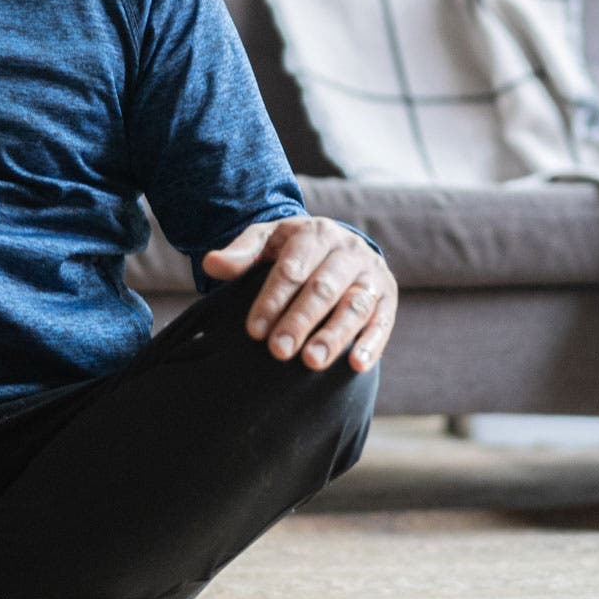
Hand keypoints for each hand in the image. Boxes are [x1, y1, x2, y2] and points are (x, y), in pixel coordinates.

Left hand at [202, 216, 395, 373]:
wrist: (337, 247)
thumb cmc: (292, 250)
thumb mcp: (266, 242)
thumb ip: (241, 254)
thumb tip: (211, 264)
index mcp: (316, 233)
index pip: (292, 268)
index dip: (272, 299)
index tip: (253, 331)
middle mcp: (348, 251)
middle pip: (323, 288)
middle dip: (300, 320)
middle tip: (279, 350)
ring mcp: (371, 275)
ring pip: (355, 306)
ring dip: (334, 335)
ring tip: (312, 362)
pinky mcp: (387, 298)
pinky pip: (382, 322)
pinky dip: (371, 344)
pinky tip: (356, 365)